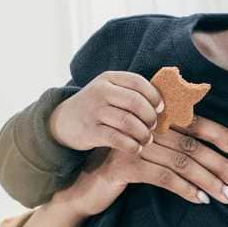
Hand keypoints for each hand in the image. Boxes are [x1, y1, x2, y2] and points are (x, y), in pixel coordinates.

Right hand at [49, 71, 164, 152]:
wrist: (63, 121)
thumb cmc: (96, 107)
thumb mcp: (109, 91)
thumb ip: (131, 93)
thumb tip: (164, 104)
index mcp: (109, 78)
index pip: (138, 82)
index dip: (154, 96)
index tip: (160, 109)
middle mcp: (101, 91)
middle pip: (136, 102)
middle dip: (150, 117)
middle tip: (153, 127)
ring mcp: (95, 111)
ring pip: (129, 122)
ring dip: (143, 134)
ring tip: (146, 139)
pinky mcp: (91, 131)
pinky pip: (118, 139)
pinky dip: (132, 145)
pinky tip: (136, 148)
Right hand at [51, 115, 227, 216]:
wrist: (85, 186)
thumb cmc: (126, 169)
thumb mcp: (152, 154)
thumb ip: (176, 147)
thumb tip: (216, 158)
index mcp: (158, 120)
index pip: (195, 123)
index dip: (221, 135)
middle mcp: (148, 128)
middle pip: (193, 145)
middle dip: (223, 166)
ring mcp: (135, 145)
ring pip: (182, 162)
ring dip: (209, 182)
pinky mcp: (126, 166)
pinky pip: (163, 176)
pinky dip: (185, 189)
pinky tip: (201, 200)